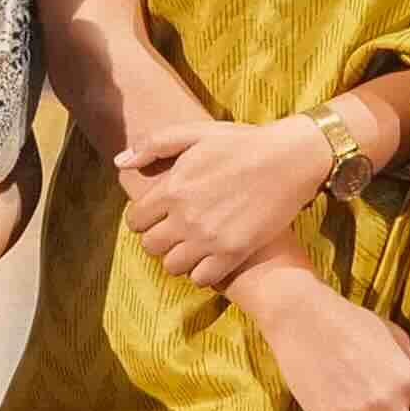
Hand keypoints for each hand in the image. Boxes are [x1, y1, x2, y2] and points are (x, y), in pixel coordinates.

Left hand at [120, 116, 332, 292]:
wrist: (290, 159)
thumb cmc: (243, 143)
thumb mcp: (195, 132)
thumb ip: (154, 145)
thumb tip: (120, 162)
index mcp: (172, 188)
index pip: (135, 220)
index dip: (143, 221)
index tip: (157, 218)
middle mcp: (185, 216)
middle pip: (150, 246)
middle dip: (159, 240)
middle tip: (175, 233)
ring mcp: (208, 237)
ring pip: (172, 266)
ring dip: (179, 258)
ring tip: (193, 247)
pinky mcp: (233, 253)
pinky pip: (201, 278)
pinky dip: (202, 272)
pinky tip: (212, 258)